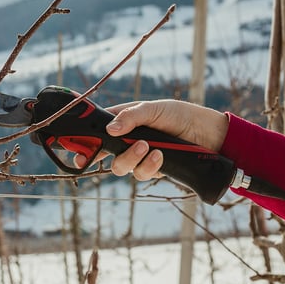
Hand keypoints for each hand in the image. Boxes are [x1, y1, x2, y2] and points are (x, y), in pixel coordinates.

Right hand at [76, 100, 228, 180]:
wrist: (208, 134)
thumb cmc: (180, 115)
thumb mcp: (154, 109)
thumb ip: (132, 117)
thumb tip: (111, 130)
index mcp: (123, 121)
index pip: (97, 131)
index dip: (84, 143)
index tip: (76, 154)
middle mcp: (128, 140)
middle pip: (105, 155)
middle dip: (107, 156)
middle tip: (122, 149)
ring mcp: (140, 156)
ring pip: (122, 167)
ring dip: (132, 160)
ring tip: (150, 148)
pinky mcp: (154, 169)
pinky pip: (142, 173)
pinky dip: (148, 166)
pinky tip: (160, 156)